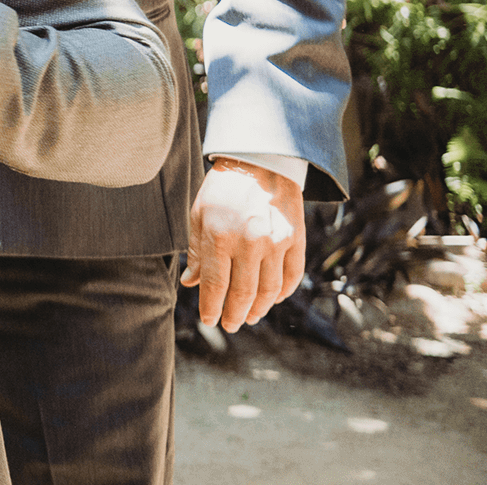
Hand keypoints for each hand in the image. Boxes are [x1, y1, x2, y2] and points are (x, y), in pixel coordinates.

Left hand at [181, 157, 304, 330]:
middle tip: (229, 325)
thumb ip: (197, 251)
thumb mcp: (200, 214)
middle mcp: (249, 242)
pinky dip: (283, 292)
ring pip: (269, 290)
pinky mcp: (296, 239)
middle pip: (244, 293)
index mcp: (220, 235)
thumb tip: (190, 283)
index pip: (216, 284)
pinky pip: (292, 276)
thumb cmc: (223, 189)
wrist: (260, 161)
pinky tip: (273, 299)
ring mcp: (276, 242)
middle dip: (234, 314)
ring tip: (249, 316)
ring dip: (259, 308)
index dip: (211, 307)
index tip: (209, 320)